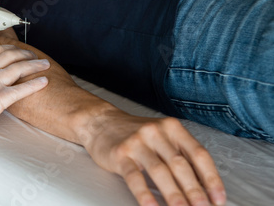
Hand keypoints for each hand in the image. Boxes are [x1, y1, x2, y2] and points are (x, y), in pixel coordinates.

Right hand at [0, 45, 49, 160]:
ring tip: (46, 65)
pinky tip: (44, 82)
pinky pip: (20, 90)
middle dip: (27, 55)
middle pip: (11, 56)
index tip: (20, 49)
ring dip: (35, 66)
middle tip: (37, 57)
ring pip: (19, 69)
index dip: (12, 48)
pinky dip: (34, 85)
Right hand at [80, 108, 225, 205]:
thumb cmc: (136, 134)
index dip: (211, 178)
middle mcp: (156, 132)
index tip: (218, 199)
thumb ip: (179, 154)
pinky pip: (134, 177)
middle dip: (194, 190)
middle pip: (180, 164)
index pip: (198, 153)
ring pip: (160, 171)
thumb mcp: (161, 136)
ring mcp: (137, 142)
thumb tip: (203, 187)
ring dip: (174, 195)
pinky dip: (144, 194)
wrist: (100, 122)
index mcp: (172, 128)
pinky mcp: (120, 154)